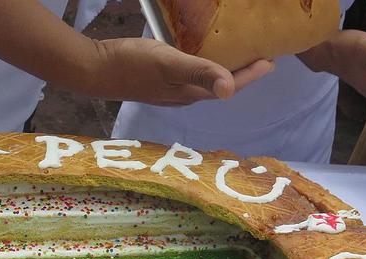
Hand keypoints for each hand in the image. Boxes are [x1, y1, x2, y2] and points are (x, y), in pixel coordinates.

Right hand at [79, 38, 274, 105]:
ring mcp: (167, 90)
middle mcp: (182, 95)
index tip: (271, 61)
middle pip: (219, 86)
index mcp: (189, 92)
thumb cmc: (131, 65)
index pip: (228, 85)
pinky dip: (202, 66)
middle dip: (240, 74)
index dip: (251, 75)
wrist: (94, 70)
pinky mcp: (155, 81)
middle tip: (259, 58)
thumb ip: (200, 73)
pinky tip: (198, 55)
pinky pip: (187, 75)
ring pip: (203, 82)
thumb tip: (230, 90)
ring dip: (221, 71)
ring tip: (235, 55)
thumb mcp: (169, 63)